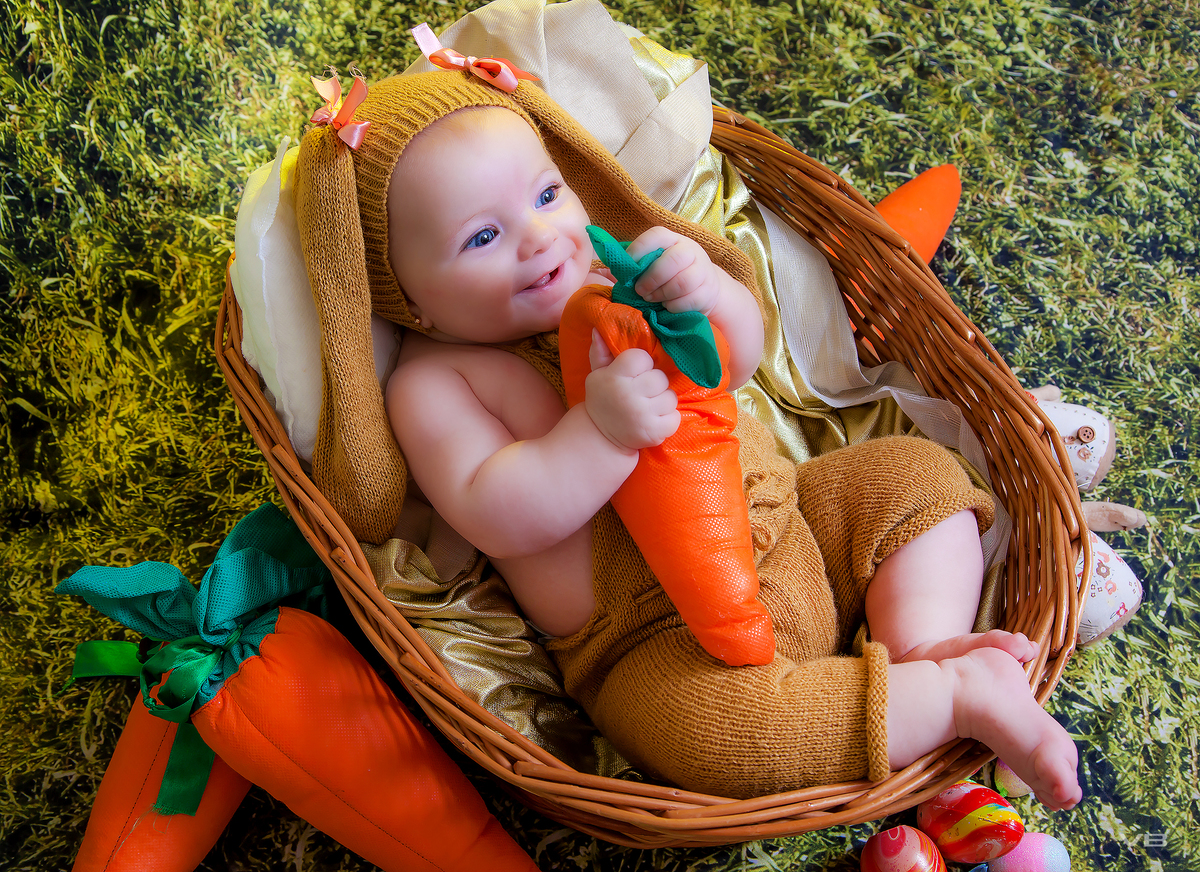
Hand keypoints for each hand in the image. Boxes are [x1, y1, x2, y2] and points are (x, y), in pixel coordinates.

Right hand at [584, 330, 679, 451]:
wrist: (601, 438)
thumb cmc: (604, 400)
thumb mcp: (598, 375)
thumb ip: (601, 352)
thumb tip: (598, 328)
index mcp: (613, 377)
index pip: (642, 357)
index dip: (641, 364)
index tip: (633, 375)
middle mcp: (627, 395)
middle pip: (660, 378)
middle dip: (654, 385)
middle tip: (642, 393)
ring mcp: (642, 415)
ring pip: (670, 397)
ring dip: (662, 402)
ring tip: (648, 407)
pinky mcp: (654, 432)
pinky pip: (675, 417)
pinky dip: (668, 419)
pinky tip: (653, 420)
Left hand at [626, 226, 721, 315]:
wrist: (705, 288)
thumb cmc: (670, 276)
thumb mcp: (654, 265)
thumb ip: (634, 266)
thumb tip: (600, 270)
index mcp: (672, 239)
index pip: (656, 235)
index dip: (639, 249)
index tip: (628, 267)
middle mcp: (690, 250)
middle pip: (673, 260)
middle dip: (652, 278)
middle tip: (640, 290)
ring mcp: (702, 270)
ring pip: (683, 282)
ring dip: (663, 294)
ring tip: (653, 299)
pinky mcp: (709, 291)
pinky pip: (690, 300)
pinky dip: (674, 306)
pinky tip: (667, 307)